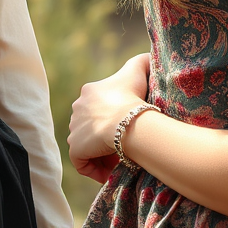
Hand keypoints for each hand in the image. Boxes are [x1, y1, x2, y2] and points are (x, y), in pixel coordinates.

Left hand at [68, 52, 150, 183]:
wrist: (127, 120)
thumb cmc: (134, 96)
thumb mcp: (139, 69)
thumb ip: (144, 59)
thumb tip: (152, 55)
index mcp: (89, 92)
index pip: (98, 107)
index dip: (112, 118)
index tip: (127, 127)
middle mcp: (77, 109)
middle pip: (91, 126)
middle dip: (106, 136)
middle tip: (124, 144)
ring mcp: (74, 129)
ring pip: (87, 144)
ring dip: (101, 152)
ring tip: (119, 158)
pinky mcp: (75, 148)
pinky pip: (82, 162)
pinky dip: (94, 169)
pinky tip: (111, 171)